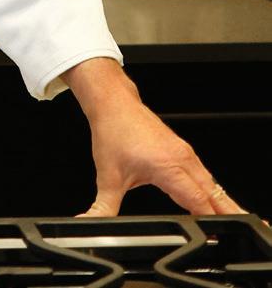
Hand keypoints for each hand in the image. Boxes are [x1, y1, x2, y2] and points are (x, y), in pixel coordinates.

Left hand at [63, 58, 245, 215]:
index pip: (197, 201)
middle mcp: (182, 159)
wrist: (114, 104)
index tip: (216, 238)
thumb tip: (91, 221)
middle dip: (231, 215)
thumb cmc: (113, 132)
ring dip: (226, 204)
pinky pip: (206, 176)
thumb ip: (103, 206)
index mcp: (167, 167)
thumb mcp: (107, 175)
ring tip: (241, 223)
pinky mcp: (184, 151)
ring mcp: (186, 154)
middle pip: (215, 195)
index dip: (208, 222)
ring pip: (213, 184)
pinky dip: (216, 191)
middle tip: (250, 231)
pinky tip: (219, 203)